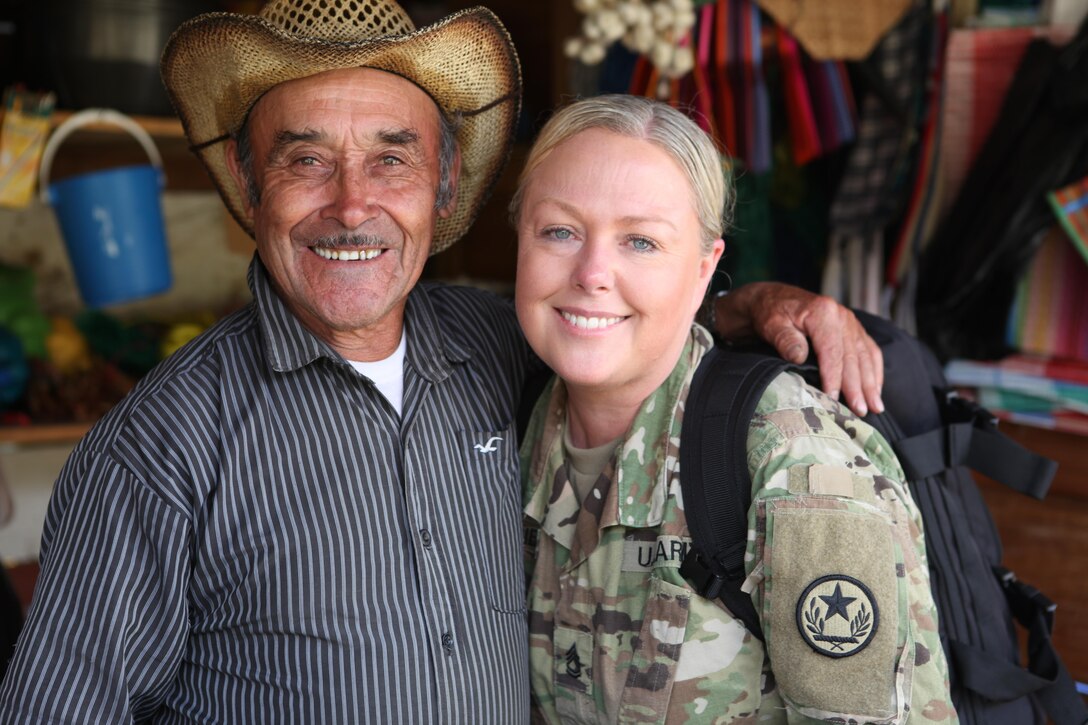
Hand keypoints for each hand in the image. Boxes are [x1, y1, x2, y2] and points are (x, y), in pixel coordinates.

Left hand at [713, 283, 883, 416]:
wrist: (772, 299)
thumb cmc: (770, 314)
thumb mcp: (772, 324)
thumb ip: (786, 340)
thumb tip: (799, 358)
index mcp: (823, 313)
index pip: (833, 352)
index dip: (834, 378)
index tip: (833, 399)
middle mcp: (842, 316)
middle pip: (852, 357)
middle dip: (857, 387)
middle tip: (860, 412)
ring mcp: (850, 322)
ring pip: (865, 356)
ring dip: (871, 384)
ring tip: (875, 407)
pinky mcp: (853, 329)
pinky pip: (869, 351)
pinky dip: (874, 371)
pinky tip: (876, 390)